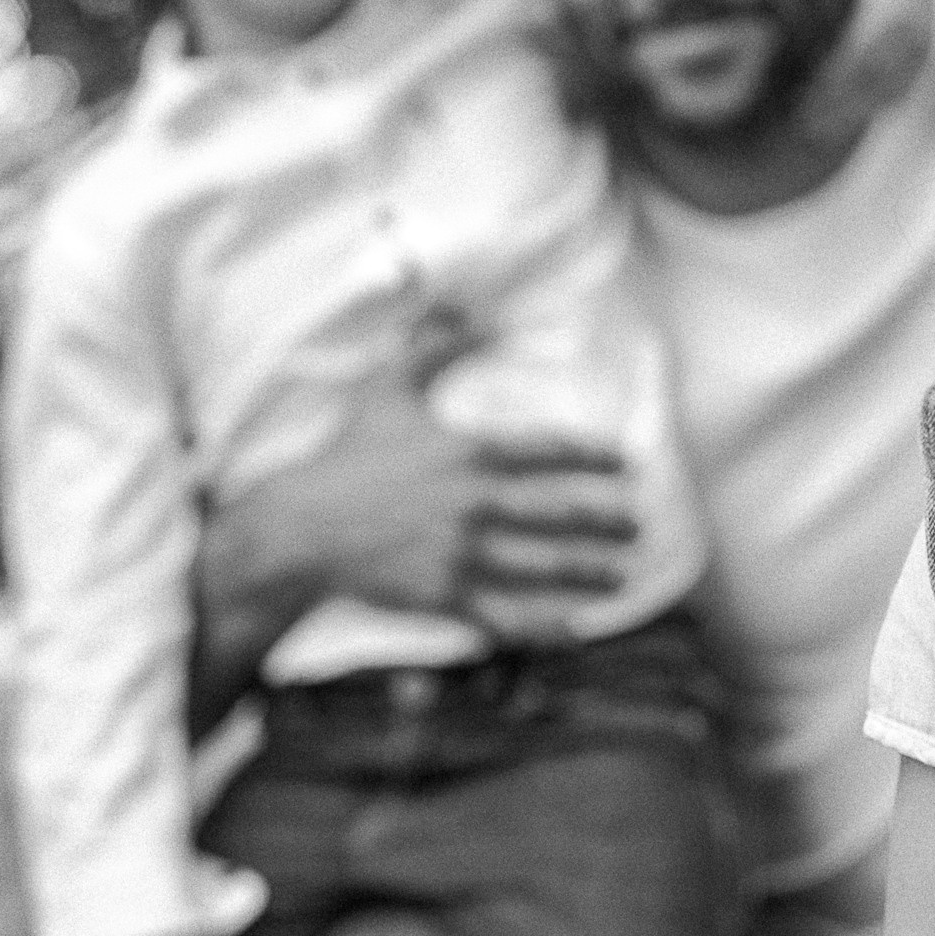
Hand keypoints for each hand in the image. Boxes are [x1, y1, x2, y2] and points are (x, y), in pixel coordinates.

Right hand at [193, 318, 639, 714]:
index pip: (550, 451)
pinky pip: (507, 615)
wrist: (294, 531)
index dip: (596, 456)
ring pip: (543, 567)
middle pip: (560, 513)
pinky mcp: (441, 598)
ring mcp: (458, 554)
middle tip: (640, 524)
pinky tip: (580, 627)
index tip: (628, 463)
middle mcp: (471, 504)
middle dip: (607, 520)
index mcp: (467, 452)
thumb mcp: (388, 391)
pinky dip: (547, 625)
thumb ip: (434, 348)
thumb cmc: (344, 457)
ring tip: (625, 573)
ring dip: (591, 571)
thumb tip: (464, 308)